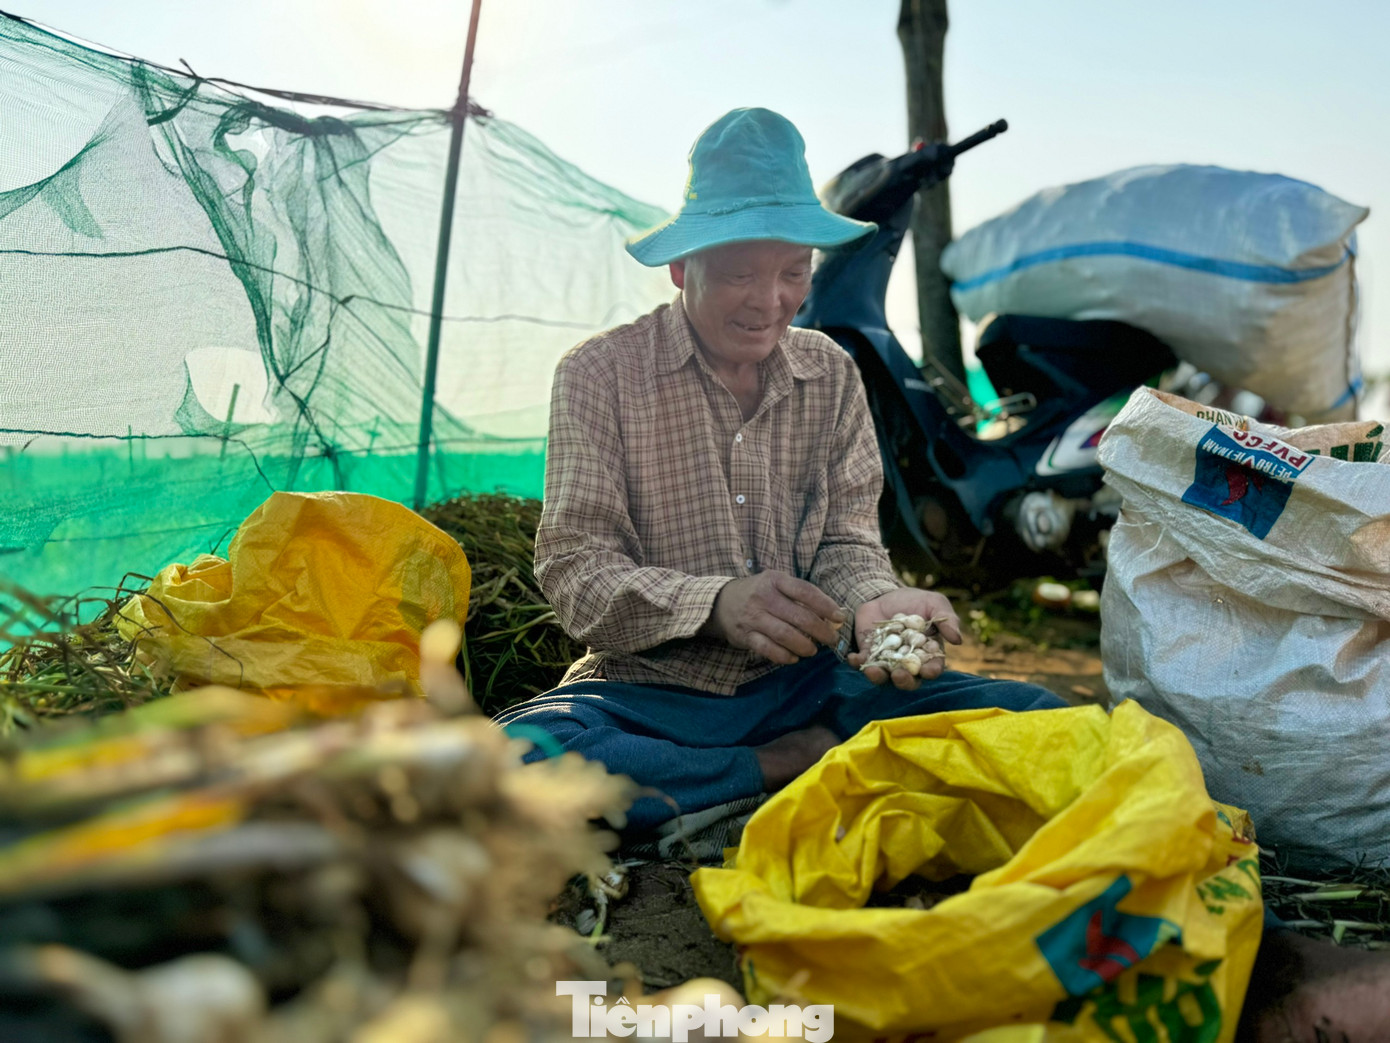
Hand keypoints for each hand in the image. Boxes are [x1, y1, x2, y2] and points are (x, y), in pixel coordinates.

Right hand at [703, 572, 845, 664]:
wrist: (721, 602)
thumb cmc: (759, 593)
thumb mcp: (777, 584)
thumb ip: (800, 597)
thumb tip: (832, 616)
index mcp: (775, 580)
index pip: (805, 591)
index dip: (826, 605)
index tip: (839, 617)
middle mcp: (763, 597)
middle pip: (799, 616)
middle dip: (820, 631)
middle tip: (830, 639)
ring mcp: (753, 617)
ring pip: (785, 635)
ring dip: (804, 645)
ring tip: (813, 650)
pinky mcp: (745, 636)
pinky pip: (768, 649)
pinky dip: (784, 656)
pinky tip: (794, 658)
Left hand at [847, 588, 960, 689]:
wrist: (886, 594)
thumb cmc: (916, 601)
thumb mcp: (934, 603)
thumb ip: (947, 620)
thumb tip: (958, 640)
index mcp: (928, 653)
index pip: (933, 667)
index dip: (932, 671)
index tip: (929, 671)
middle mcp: (908, 662)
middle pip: (909, 680)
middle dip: (905, 681)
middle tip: (900, 675)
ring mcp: (887, 660)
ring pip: (885, 676)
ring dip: (879, 677)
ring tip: (873, 672)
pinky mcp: (868, 654)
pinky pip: (863, 663)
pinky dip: (858, 663)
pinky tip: (854, 658)